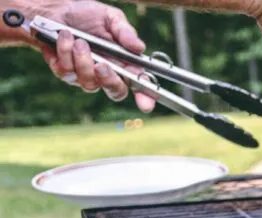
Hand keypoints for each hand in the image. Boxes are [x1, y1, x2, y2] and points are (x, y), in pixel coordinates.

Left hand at [37, 0, 154, 111]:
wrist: (56, 10)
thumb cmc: (87, 15)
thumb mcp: (110, 18)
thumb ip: (125, 32)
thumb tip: (140, 48)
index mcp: (125, 63)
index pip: (139, 85)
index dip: (145, 97)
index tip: (146, 104)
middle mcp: (107, 73)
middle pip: (116, 92)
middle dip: (109, 80)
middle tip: (102, 65)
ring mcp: (86, 76)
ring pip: (89, 83)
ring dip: (82, 60)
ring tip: (78, 40)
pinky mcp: (66, 73)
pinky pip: (67, 72)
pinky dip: (65, 52)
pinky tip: (65, 37)